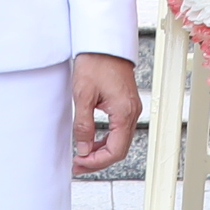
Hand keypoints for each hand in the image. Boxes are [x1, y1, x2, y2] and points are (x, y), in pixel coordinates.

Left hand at [71, 51, 140, 174]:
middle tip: (78, 165)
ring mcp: (131, 108)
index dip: (97, 161)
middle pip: (119, 149)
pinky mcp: (126, 104)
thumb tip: (84, 148)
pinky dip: (106, 140)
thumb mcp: (83, 95)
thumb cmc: (96, 62)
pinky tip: (92, 142)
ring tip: (82, 156)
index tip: (80, 163)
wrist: (104, 43)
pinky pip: (119, 130)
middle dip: (98, 160)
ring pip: (120, 141)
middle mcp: (132, 112)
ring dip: (101, 151)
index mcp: (124, 112)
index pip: (115, 150)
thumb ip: (84, 125)